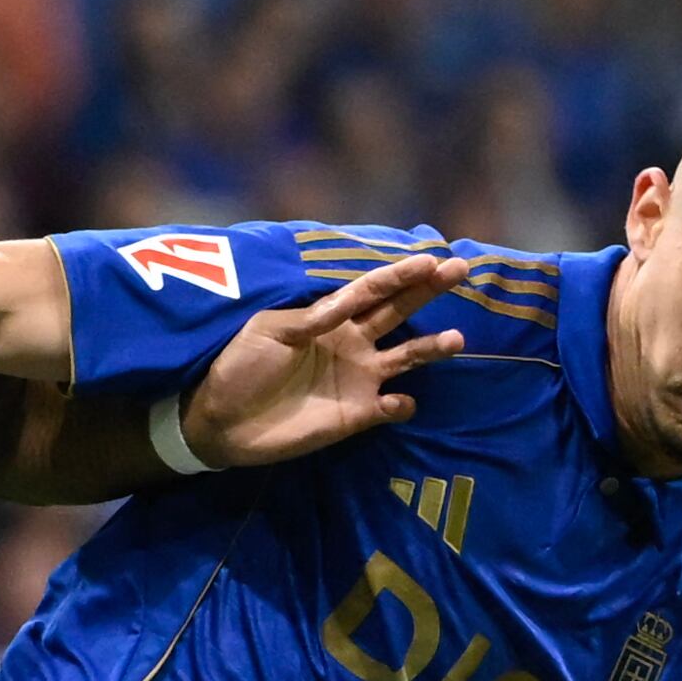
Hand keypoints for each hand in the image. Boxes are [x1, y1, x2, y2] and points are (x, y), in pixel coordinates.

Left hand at [183, 255, 470, 468]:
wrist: (221, 421)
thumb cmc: (240, 366)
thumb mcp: (268, 330)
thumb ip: (310, 318)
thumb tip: (344, 304)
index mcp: (329, 318)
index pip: (372, 290)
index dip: (400, 275)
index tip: (430, 259)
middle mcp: (352, 344)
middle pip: (398, 313)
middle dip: (427, 292)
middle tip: (460, 269)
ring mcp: (357, 380)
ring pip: (405, 359)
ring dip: (430, 349)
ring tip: (456, 340)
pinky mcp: (354, 416)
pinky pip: (388, 408)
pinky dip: (399, 405)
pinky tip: (400, 401)